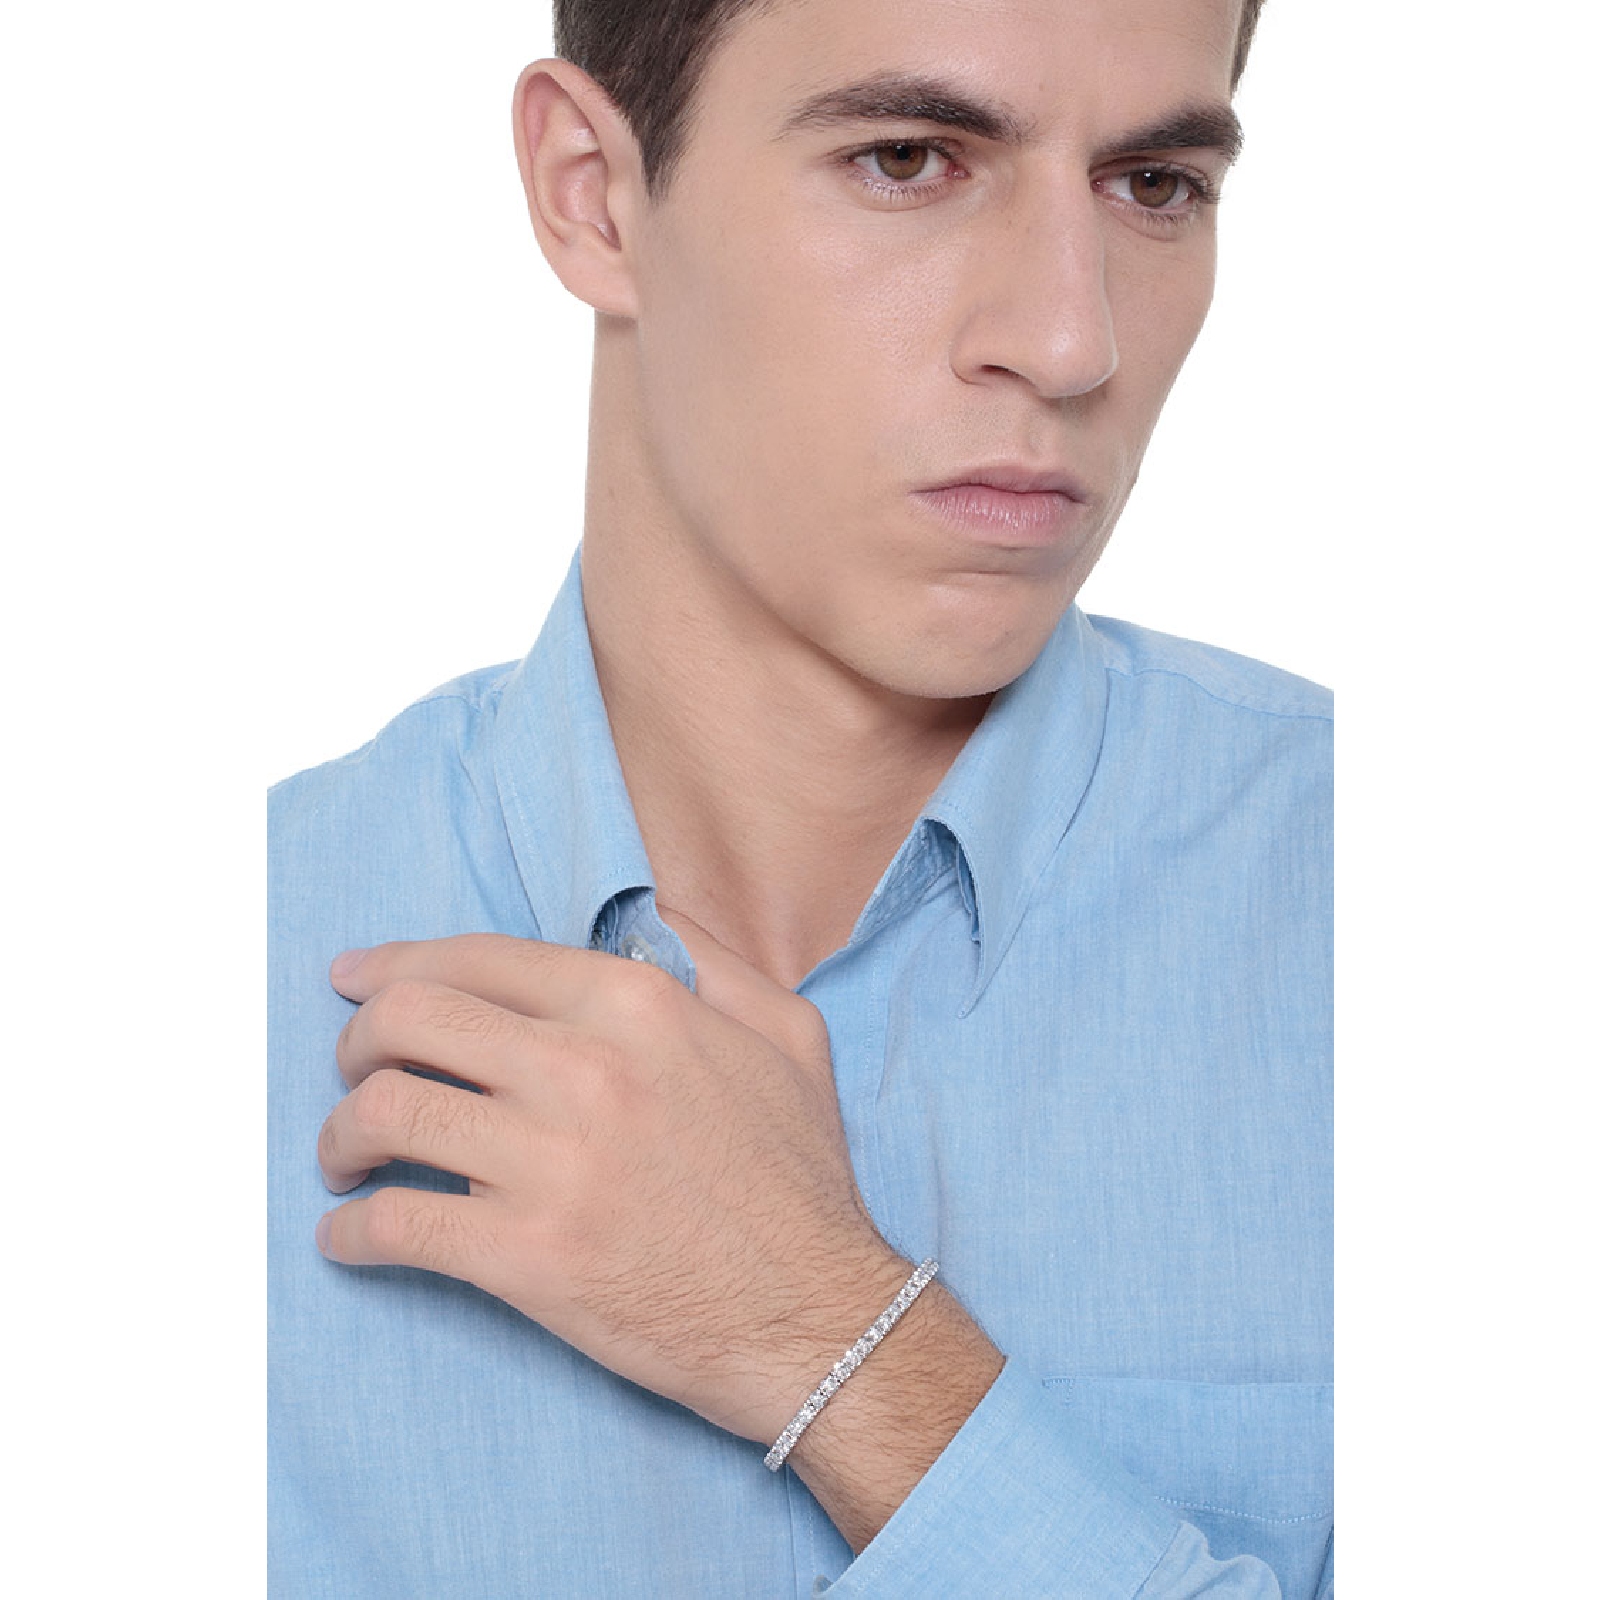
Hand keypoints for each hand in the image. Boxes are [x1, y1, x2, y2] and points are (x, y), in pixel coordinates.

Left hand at [314, 923, 907, 1444]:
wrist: (816, 1313)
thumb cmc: (798, 1178)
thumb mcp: (788, 1032)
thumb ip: (715, 959)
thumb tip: (652, 917)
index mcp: (632, 1005)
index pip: (474, 958)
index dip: (394, 964)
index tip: (352, 980)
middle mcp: (582, 1067)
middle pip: (407, 1019)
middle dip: (356, 1041)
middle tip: (355, 1072)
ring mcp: (549, 1163)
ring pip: (384, 1113)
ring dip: (340, 1136)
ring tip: (345, 1160)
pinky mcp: (527, 1256)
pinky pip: (395, 1225)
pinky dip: (351, 1233)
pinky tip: (351, 1237)